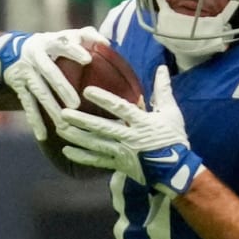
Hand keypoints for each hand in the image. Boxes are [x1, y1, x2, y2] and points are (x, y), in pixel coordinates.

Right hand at [0, 27, 103, 141]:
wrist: (10, 50)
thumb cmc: (50, 45)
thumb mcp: (63, 36)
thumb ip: (85, 36)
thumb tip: (107, 44)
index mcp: (49, 42)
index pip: (62, 44)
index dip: (74, 51)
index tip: (87, 60)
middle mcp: (35, 56)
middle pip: (49, 72)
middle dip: (61, 87)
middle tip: (75, 104)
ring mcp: (26, 72)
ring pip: (39, 92)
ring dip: (50, 108)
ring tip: (63, 124)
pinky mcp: (18, 86)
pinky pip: (27, 105)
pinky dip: (35, 121)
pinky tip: (43, 136)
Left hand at [56, 66, 204, 196]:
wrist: (177, 171)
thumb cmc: (174, 139)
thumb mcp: (171, 113)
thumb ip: (163, 90)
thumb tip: (161, 68)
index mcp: (142, 123)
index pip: (120, 109)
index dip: (104, 100)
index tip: (87, 91)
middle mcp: (130, 138)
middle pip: (103, 128)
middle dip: (82, 120)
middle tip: (64, 112)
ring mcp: (124, 154)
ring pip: (96, 145)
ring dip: (78, 137)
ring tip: (60, 129)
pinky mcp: (120, 165)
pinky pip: (98, 162)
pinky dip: (83, 157)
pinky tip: (68, 151)